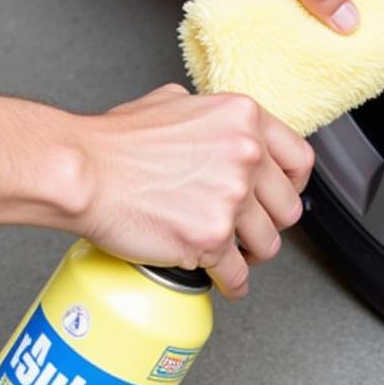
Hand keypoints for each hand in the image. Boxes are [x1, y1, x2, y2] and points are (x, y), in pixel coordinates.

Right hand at [68, 84, 313, 298]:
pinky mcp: (210, 237)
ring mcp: (231, 196)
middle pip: (287, 206)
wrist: (83, 171)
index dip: (292, 184)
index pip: (300, 158)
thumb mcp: (172, 101)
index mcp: (243, 118)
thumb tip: (217, 127)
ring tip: (232, 253)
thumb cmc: (116, 140)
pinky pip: (237, 274)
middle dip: (269, 222)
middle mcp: (245, 153)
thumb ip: (209, 114)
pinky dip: (232, 283)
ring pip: (268, 244)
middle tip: (250, 228)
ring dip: (250, 254)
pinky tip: (222, 280)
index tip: (281, 195)